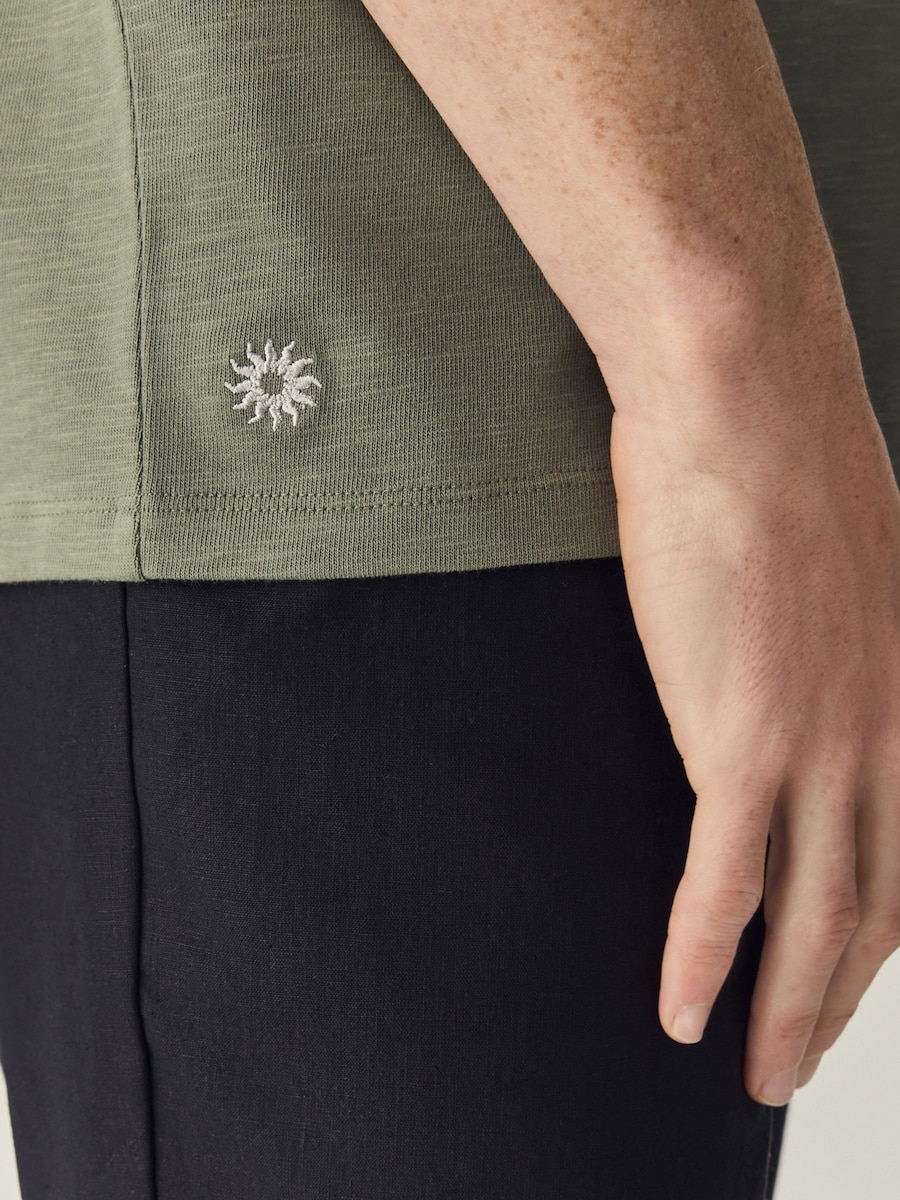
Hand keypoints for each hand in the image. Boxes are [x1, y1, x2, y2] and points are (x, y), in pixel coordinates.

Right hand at [607, 323, 899, 1106]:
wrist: (744, 397)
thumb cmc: (772, 454)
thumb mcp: (833, 554)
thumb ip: (825, 627)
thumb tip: (783, 650)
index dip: (882, 931)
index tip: (850, 973)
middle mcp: (885, 728)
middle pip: (878, 905)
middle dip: (841, 999)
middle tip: (799, 1059)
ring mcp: (820, 737)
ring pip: (816, 913)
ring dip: (786, 1009)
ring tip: (755, 1071)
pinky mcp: (742, 732)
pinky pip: (725, 876)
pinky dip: (702, 954)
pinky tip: (680, 1007)